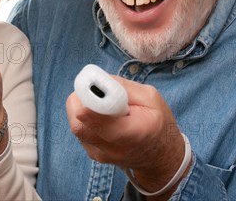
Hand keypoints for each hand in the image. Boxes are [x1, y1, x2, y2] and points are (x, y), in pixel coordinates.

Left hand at [66, 77, 188, 195]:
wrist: (159, 155)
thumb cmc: (157, 122)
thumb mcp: (150, 97)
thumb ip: (122, 87)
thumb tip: (96, 79)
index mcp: (134, 133)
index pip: (102, 124)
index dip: (91, 106)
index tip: (88, 91)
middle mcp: (113, 149)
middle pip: (79, 124)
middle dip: (81, 100)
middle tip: (95, 92)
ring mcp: (100, 154)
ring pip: (76, 125)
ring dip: (83, 108)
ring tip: (103, 106)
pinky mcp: (92, 154)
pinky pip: (79, 130)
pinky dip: (85, 118)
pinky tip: (101, 117)